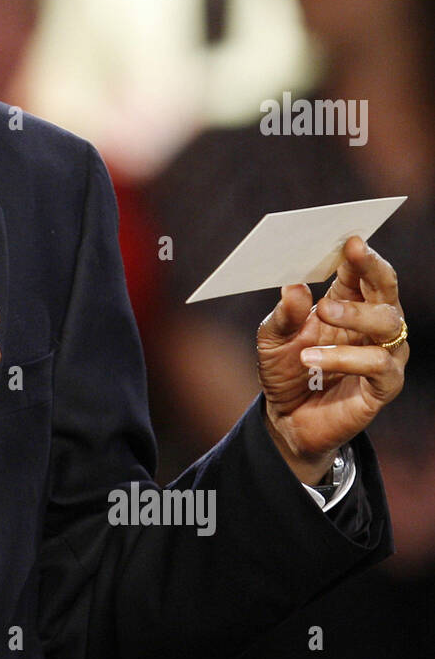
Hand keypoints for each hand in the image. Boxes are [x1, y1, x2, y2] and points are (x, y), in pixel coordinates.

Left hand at [256, 237, 406, 479]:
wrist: (287, 420)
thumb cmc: (285, 369)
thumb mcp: (271, 339)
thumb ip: (284, 314)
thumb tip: (294, 286)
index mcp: (350, 303)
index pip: (362, 271)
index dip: (359, 253)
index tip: (349, 237)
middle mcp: (374, 324)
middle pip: (386, 289)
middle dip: (371, 267)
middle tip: (350, 254)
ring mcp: (384, 354)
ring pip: (388, 323)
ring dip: (354, 315)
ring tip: (321, 314)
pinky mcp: (384, 386)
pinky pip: (378, 365)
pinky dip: (346, 358)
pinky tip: (313, 358)